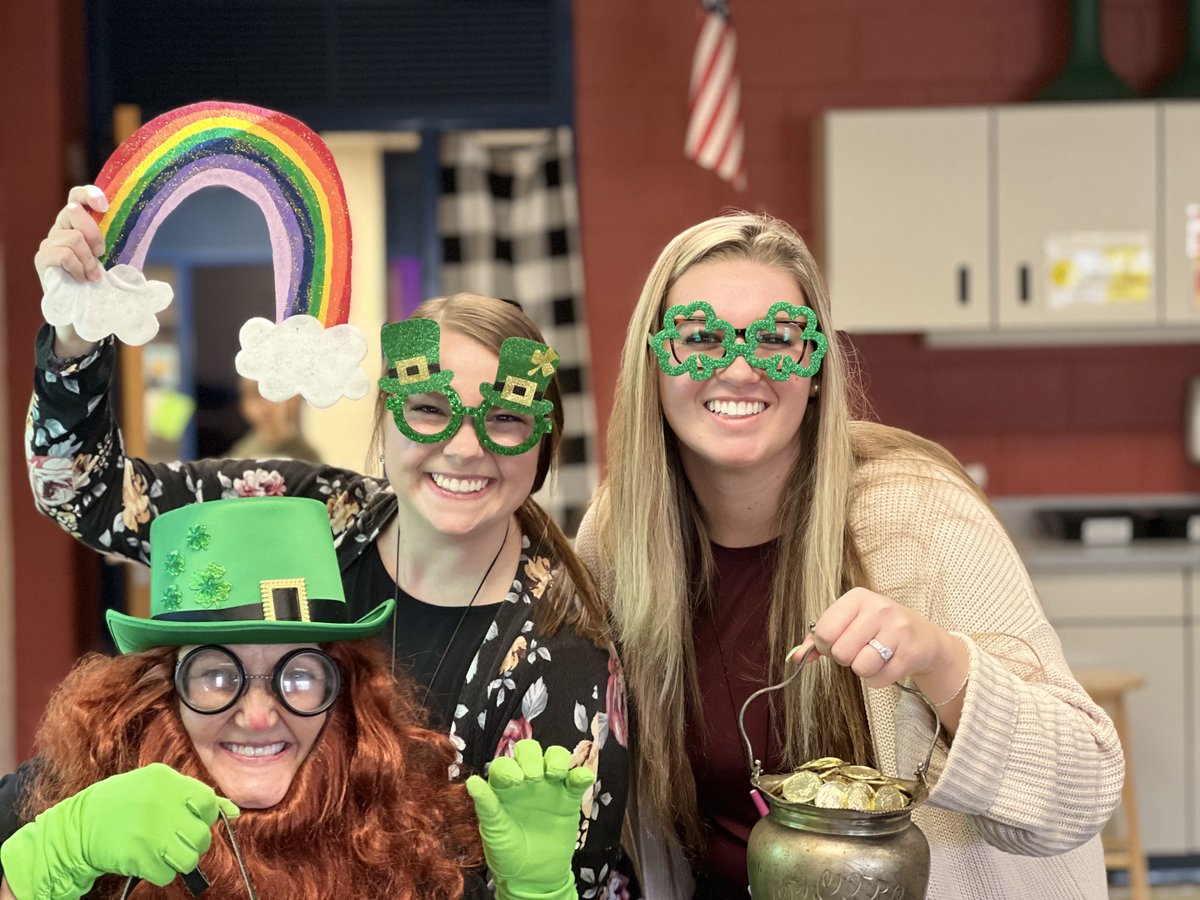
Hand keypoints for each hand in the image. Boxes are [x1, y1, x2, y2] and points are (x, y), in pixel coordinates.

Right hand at [0, 763, 237, 899]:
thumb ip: (195, 795)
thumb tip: (233, 812)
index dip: (205, 815)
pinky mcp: (138, 857)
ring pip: (190, 858)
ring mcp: (149, 832)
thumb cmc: (123, 803)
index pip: (207, 802)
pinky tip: (148, 859)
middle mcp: (159, 803)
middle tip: (176, 839)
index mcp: (164, 780)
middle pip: (202, 835)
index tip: (193, 820)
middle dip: (193, 842)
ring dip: (180, 859)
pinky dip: (161, 872)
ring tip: (164, 850)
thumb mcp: (156, 786)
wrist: (77, 827)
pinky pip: (168, 874)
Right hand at [35, 185, 108, 356]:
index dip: (89, 194)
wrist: (85, 313)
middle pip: (74, 211)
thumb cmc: (103, 285)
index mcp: (78, 225)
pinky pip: (63, 254)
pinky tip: (82, 279)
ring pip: (73, 237)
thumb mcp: (118, 261)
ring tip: (93, 276)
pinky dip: (78, 268)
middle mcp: (60, 229)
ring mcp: (49, 243)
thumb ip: (124, 243)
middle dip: (94, 233)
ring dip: (88, 259)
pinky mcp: (42, 259)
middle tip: (102, 253)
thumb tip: (151, 228)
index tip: (105, 206)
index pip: (77, 196)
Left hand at [466, 739, 592, 899]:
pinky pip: (577, 779)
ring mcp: (548, 788)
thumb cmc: (507, 853)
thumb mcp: (494, 831)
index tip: (513, 782)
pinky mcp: (568, 799)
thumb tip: (472, 781)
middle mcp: (525, 781)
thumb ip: (486, 805)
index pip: (504, 764)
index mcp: (503, 787)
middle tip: (533, 778)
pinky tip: (581, 779)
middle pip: (530, 751)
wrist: (532, 876)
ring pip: (555, 757)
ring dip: (557, 759)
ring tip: (555, 774)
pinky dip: (582, 774)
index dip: (508, 767)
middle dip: (532, 757)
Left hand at [789, 587, 962, 689]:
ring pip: (860, 667)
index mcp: (857, 598)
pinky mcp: (911, 653)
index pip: (824, 631)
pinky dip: (878, 679)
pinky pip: (878, 679)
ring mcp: (898, 630)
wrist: (923, 638)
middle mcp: (879, 609)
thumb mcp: (849, 623)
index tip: (836, 643)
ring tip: (873, 657)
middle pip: (841, 652)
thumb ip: (818, 639)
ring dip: (862, 670)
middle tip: (858, 650)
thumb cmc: (877, 629)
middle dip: (845, 658)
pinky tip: (887, 664)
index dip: (825, 646)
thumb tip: (796, 657)